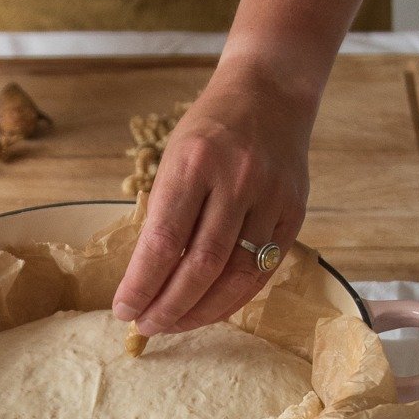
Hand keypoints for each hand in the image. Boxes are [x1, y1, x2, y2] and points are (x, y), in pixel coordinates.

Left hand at [111, 57, 313, 336]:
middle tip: (146, 326)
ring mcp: (270, 196)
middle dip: (168, 306)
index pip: (163, 240)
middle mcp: (235, 179)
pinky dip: (235, 297)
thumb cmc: (210, 127)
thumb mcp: (175, 155)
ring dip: (201, 311)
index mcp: (194, 162)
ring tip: (174, 323)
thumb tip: (147, 277)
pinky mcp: (295, 211)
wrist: (270, 93)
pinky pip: (264, 269)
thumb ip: (166, 211)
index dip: (141, 283)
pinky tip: (212, 309)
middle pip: (200, 265)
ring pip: (236, 275)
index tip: (123, 309)